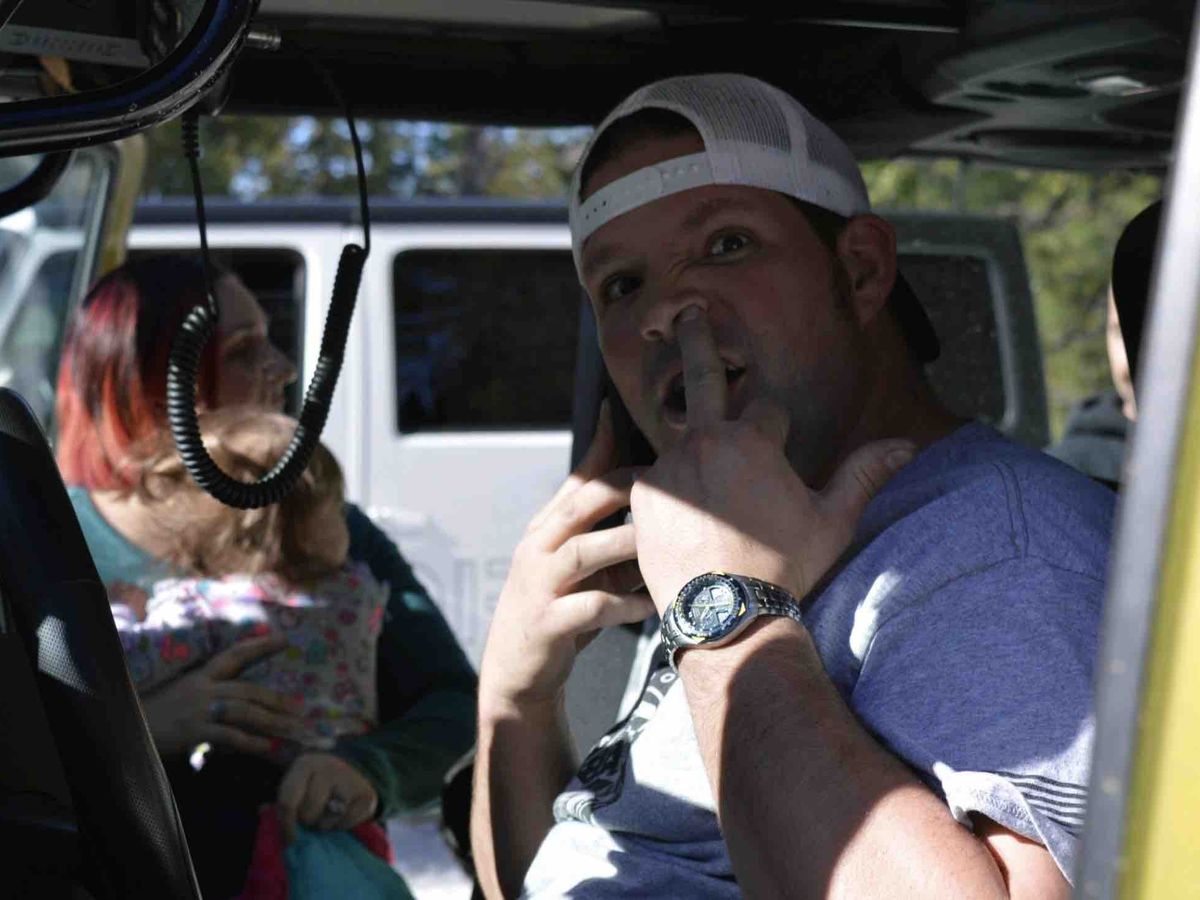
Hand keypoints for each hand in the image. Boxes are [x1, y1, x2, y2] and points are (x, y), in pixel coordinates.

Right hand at [139, 634, 303, 757]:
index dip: (260, 646)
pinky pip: (229, 736)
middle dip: (275, 698)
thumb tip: (241, 700)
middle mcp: (203, 689)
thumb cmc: (157, 712)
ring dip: (270, 721)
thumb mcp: (184, 693)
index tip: (284, 640)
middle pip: (247, 689)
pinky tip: (266, 746)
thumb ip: (210, 692)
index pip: (235, 655)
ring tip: (290, 729)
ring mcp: (199, 710)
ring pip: (243, 711)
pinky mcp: (194, 732)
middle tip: (298, 708)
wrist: (128, 728)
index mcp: (201, 675)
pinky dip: (250, 741)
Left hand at [278, 752, 378, 841]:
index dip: (286, 824)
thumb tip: (262, 810)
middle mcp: (328, 768)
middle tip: (313, 814)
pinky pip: (346, 824)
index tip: (289, 838)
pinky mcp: (366, 796)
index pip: (288, 801)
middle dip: (308, 820)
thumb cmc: (317, 783)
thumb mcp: (298, 784)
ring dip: (325, 824)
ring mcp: (350, 779)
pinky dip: (343, 826)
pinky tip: (343, 814)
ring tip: (328, 813)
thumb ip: (283, 800)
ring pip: (326, 821)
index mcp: (305, 764)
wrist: (355, 771)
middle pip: (307, 814)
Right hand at [478, 400, 654, 716]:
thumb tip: (661, 502)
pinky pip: (591, 608)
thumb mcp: (583, 566)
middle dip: (624, 488)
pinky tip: (652, 605)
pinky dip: (624, 604)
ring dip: (627, 544)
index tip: (627, 413)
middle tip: (671, 483)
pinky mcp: (548, 625)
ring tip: (664, 542)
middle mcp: (539, 549)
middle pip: (581, 505)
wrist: (519, 671)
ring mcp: (540, 586)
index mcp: (548, 528)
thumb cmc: (562, 609)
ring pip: (584, 552)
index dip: (603, 445)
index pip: (577, 479)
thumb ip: (612, 533)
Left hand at [631, 308, 915, 611]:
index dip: (777, 431)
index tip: (778, 455)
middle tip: (689, 312)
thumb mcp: (831, 522)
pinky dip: (670, 488)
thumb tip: (905, 446)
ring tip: (699, 476)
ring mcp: (668, 469)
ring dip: (691, 448)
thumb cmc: (784, 569)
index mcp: (751, 442)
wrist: (725, 616)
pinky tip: (683, 514)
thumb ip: (862, 475)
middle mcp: (704, 444)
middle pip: (701, 377)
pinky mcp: (643, 497)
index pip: (767, 409)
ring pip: (681, 441)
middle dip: (699, 340)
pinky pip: (656, 478)